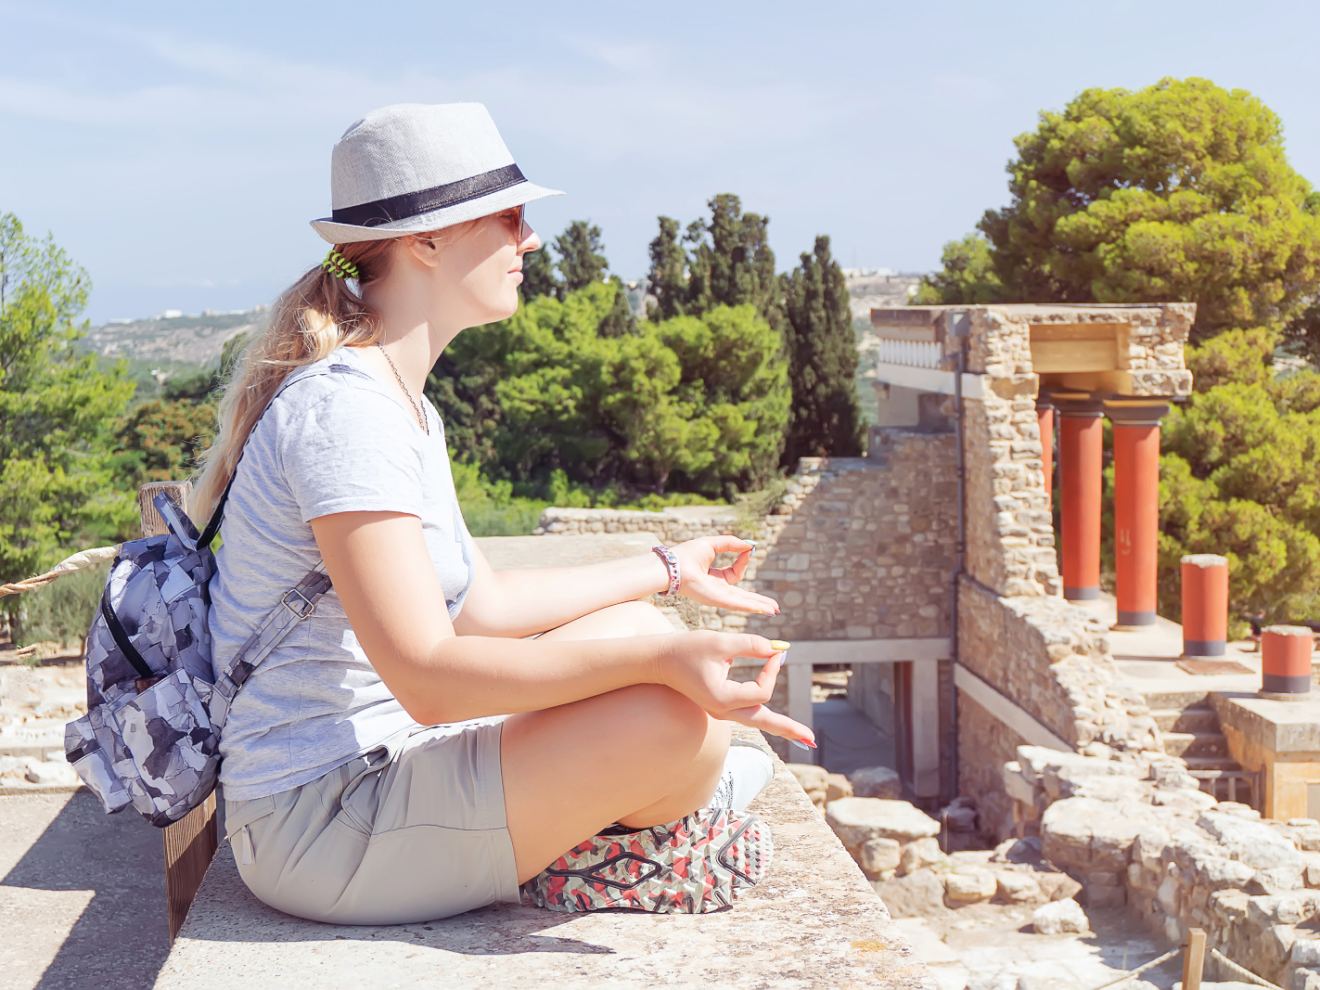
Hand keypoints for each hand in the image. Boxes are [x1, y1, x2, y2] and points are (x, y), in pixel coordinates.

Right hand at [658, 631, 813, 744]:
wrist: (659, 660)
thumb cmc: (686, 649)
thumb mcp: (720, 642)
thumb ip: (752, 644)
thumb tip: (780, 649)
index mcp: (722, 699)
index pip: (762, 691)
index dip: (772, 670)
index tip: (774, 651)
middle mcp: (722, 711)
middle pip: (763, 722)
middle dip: (789, 729)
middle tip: (812, 740)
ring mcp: (721, 711)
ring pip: (757, 721)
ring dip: (780, 726)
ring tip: (803, 736)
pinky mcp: (720, 705)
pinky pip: (748, 713)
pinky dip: (766, 716)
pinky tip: (780, 722)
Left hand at [671, 536, 778, 613]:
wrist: (672, 565)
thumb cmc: (686, 554)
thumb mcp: (712, 544)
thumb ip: (731, 543)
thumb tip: (749, 545)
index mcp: (714, 576)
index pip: (735, 572)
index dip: (744, 559)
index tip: (748, 548)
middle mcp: (717, 589)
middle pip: (743, 596)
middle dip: (759, 600)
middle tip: (774, 606)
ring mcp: (717, 596)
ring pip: (743, 602)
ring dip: (759, 605)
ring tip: (774, 611)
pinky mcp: (716, 600)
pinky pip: (737, 603)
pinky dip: (751, 606)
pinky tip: (763, 609)